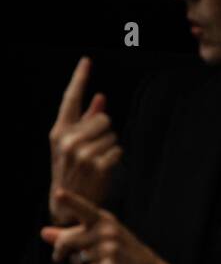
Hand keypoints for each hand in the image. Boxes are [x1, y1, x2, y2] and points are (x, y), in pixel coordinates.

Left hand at [40, 189, 171, 263]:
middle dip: (59, 251)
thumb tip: (44, 233)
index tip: (59, 193)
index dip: (70, 200)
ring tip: (98, 263)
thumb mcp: (99, 237)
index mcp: (104, 220)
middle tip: (59, 258)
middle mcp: (107, 231)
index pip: (84, 208)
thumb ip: (71, 234)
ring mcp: (110, 249)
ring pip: (76, 259)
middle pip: (67, 240)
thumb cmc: (122, 252)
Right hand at [48, 57, 121, 222]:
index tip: (87, 60)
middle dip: (104, 131)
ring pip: (112, 135)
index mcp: (59, 132)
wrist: (68, 203)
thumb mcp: (71, 144)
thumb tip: (101, 97)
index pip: (71, 99)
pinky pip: (118, 150)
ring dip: (109, 146)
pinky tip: (103, 168)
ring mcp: (82, 154)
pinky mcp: (97, 166)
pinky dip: (115, 158)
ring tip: (95, 161)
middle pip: (103, 118)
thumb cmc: (71, 169)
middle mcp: (68, 140)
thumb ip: (86, 120)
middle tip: (93, 148)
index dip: (79, 78)